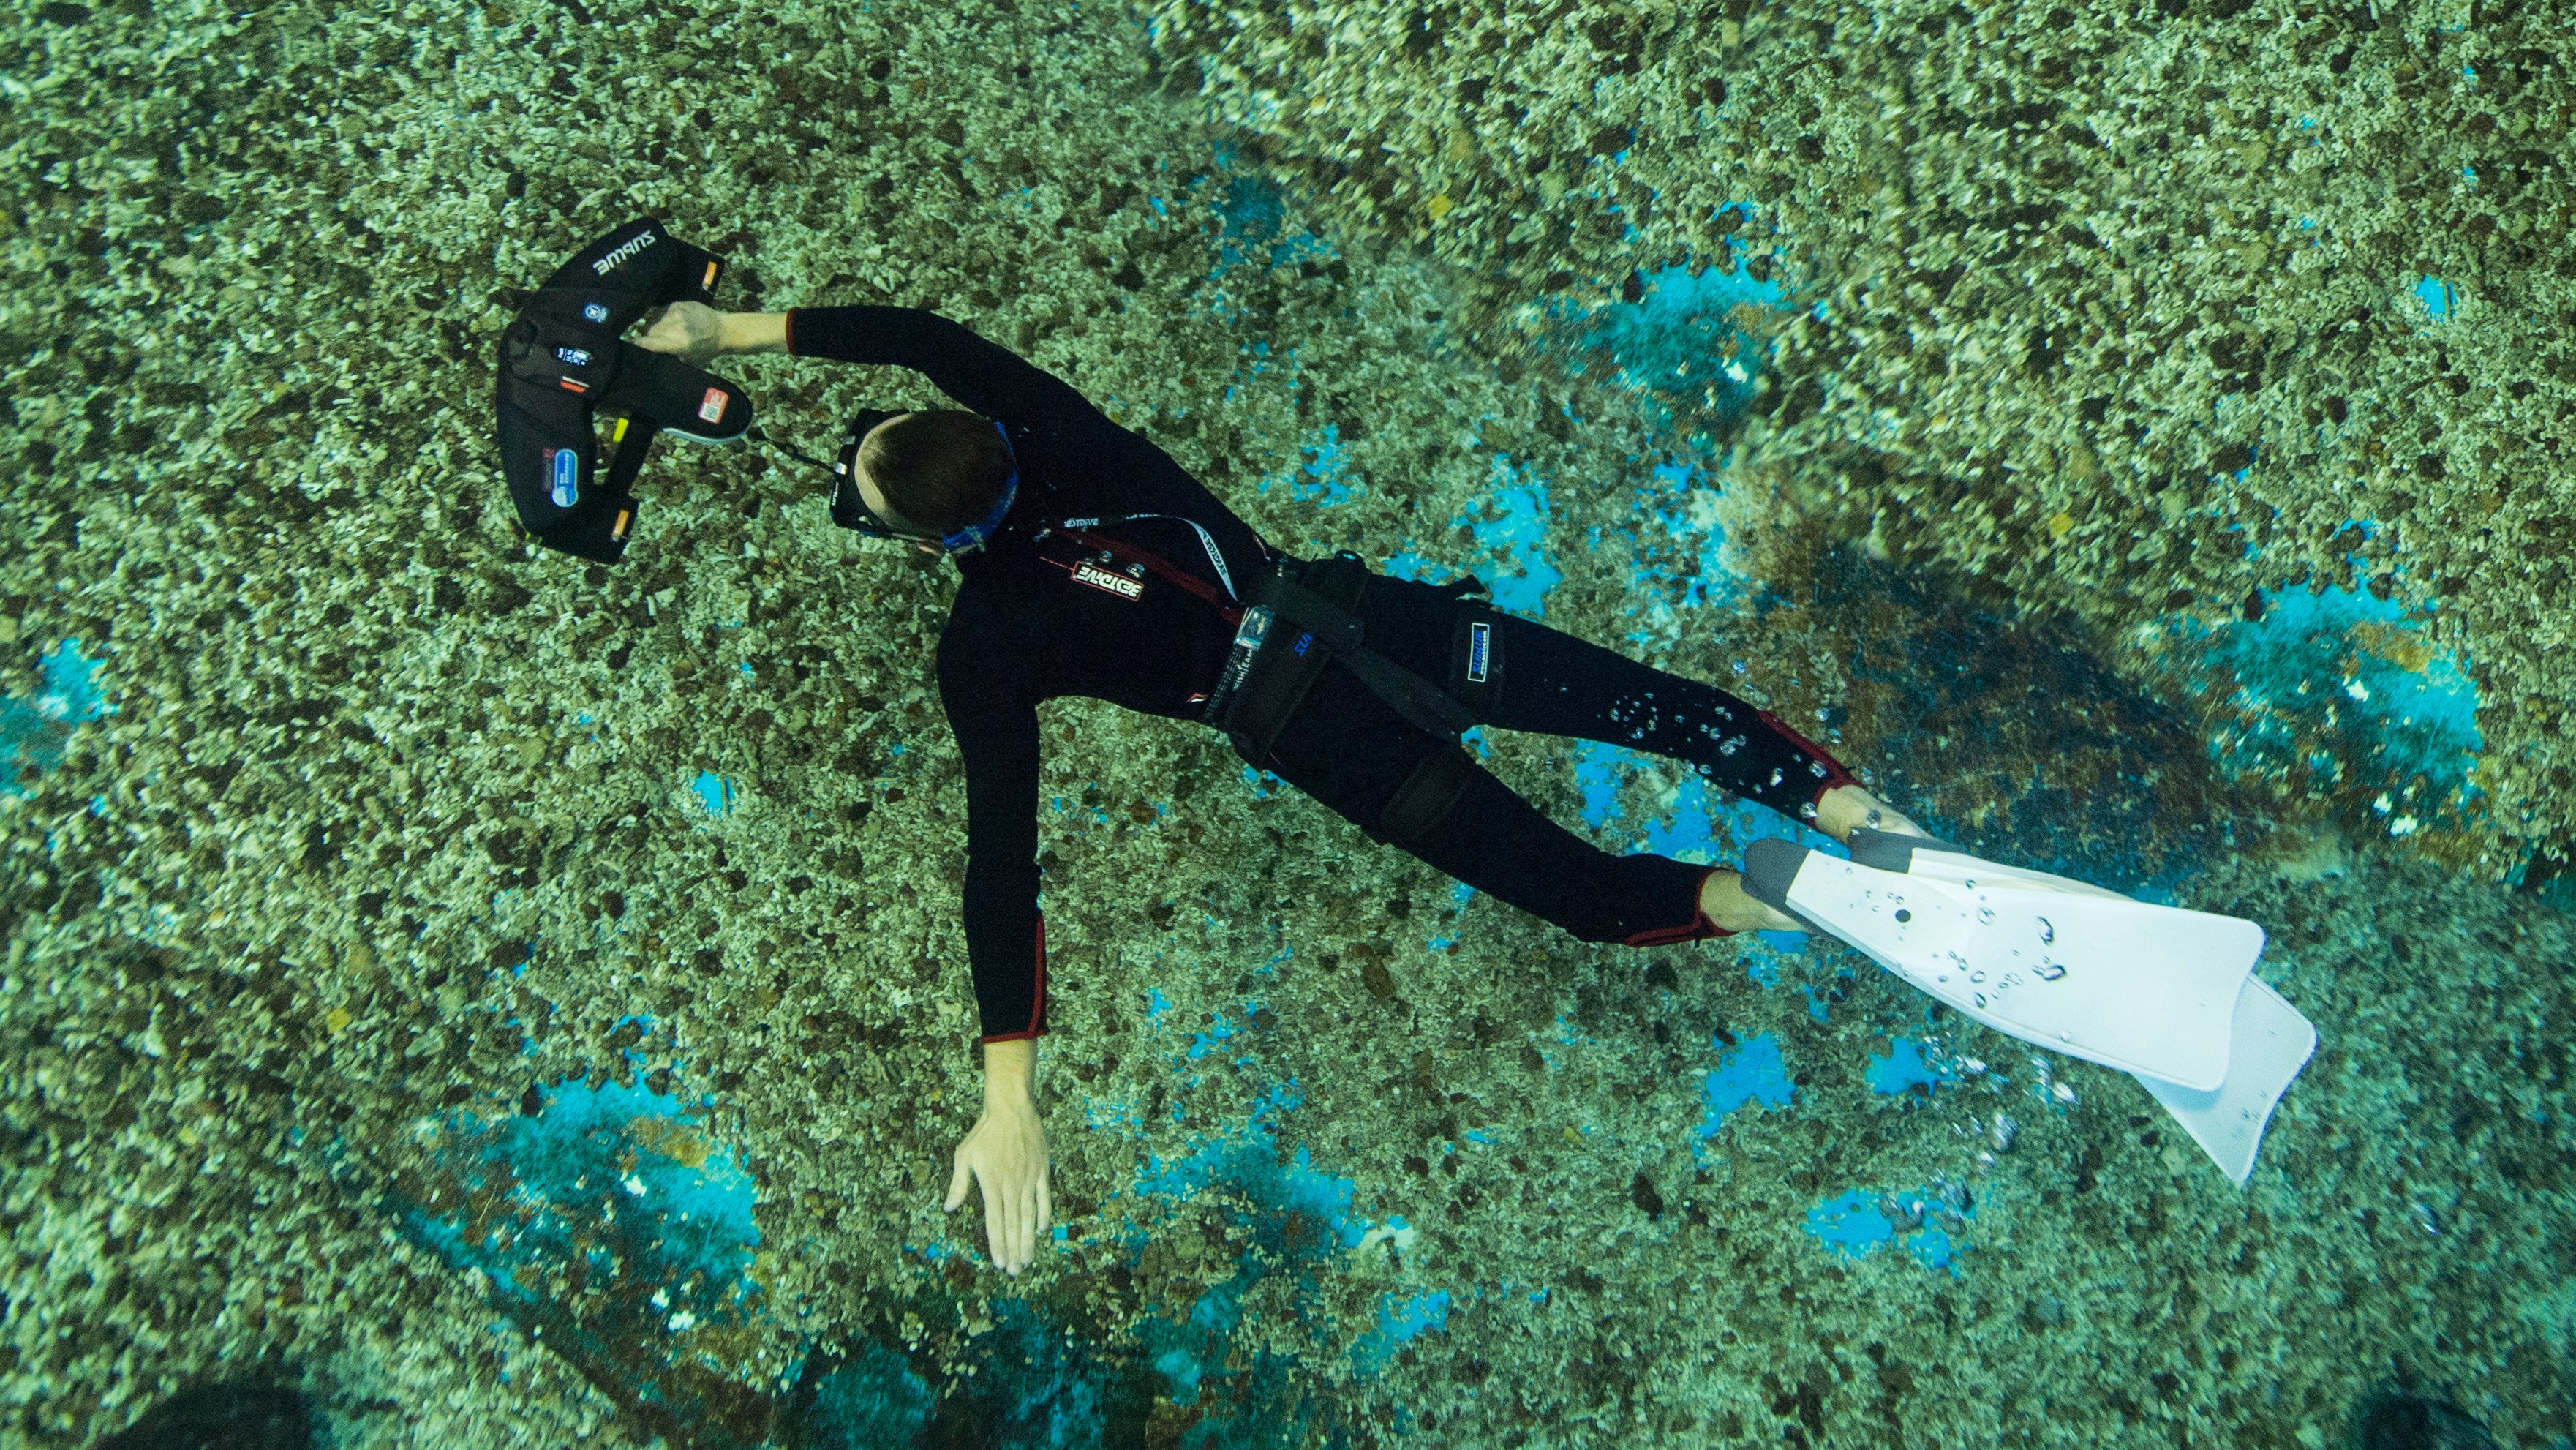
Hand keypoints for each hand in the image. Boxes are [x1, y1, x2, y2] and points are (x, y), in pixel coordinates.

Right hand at [635, 300, 725, 366]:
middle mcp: (675, 327)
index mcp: (677, 344)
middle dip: (651, 337)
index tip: (638, 347)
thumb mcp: (687, 362)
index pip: (646, 342)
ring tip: (666, 332)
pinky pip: (661, 311)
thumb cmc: (705, 350)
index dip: (639, 346)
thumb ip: (668, 358)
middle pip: (649, 331)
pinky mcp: (678, 304)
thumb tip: (649, 357)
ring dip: (656, 326)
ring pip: (654, 320)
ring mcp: (676, 313)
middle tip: (659, 342)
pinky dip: (662, 317)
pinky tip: (671, 322)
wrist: (722, 330)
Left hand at [944, 1096, 1051, 1273]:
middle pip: (1013, 1225)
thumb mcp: (964, 1155)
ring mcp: (1028, 1179)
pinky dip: (1044, 1214)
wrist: (1011, 1108)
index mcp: (991, 1185)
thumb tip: (949, 1208)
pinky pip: (1044, 1197)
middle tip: (1016, 1271)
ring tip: (1028, 1259)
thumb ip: (959, 1184)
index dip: (997, 1244)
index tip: (999, 1263)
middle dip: (1014, 1250)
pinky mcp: (1041, 1171)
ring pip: (1029, 1216)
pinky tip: (1042, 1230)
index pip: (994, 1222)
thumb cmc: (984, 1132)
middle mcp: (1011, 1186)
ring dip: (1028, 1240)